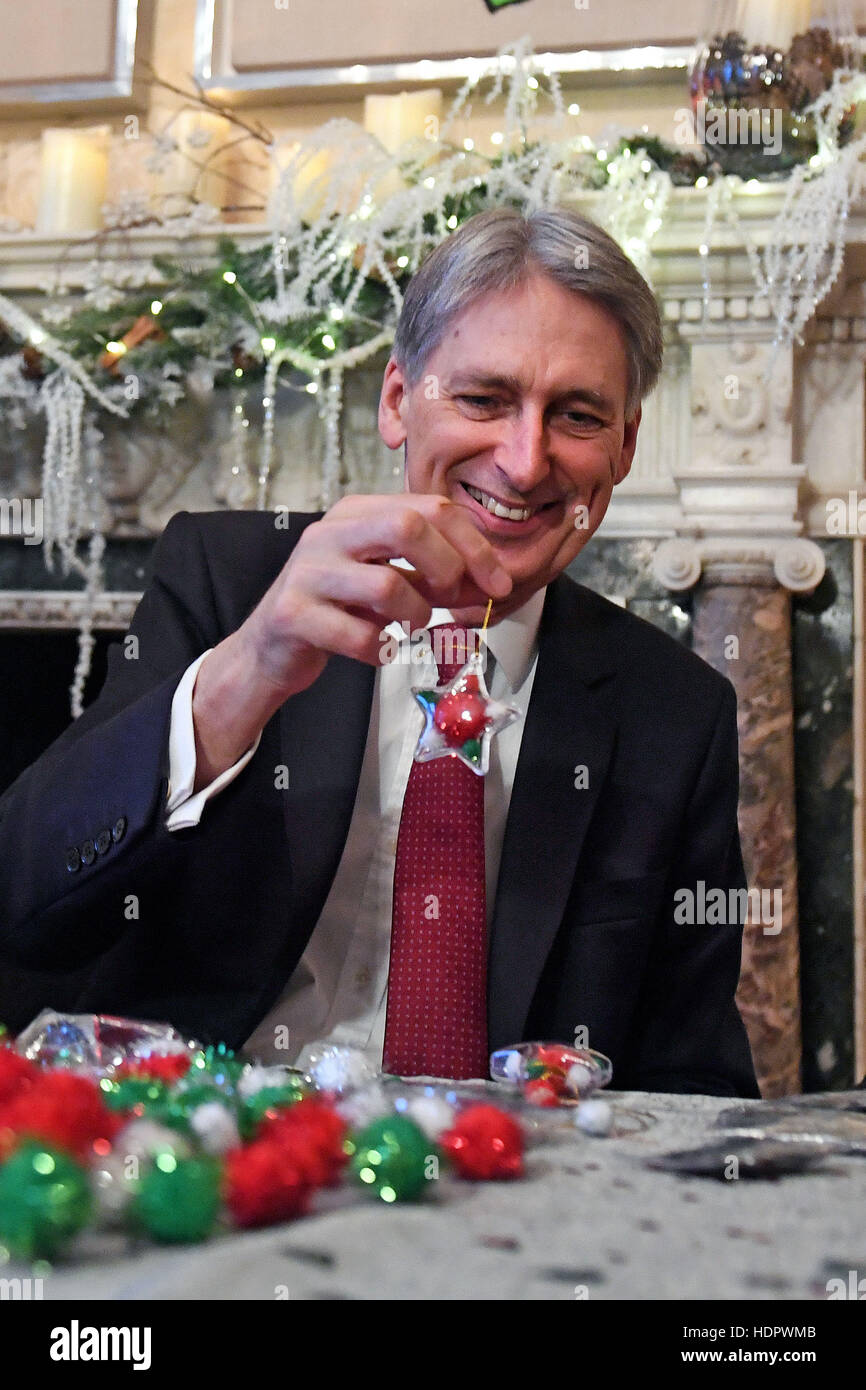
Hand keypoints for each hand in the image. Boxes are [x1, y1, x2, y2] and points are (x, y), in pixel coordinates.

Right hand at [238, 492, 511, 700]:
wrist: (272, 647)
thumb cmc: (338, 609)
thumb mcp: (388, 580)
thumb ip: (434, 575)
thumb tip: (491, 583)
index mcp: (357, 513)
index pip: (429, 508)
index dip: (475, 546)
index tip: (499, 583)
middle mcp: (329, 533)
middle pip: (406, 526)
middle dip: (446, 567)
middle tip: (452, 599)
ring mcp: (308, 573)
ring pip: (387, 585)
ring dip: (415, 615)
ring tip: (408, 626)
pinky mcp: (293, 615)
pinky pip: (359, 635)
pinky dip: (381, 650)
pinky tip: (377, 649)